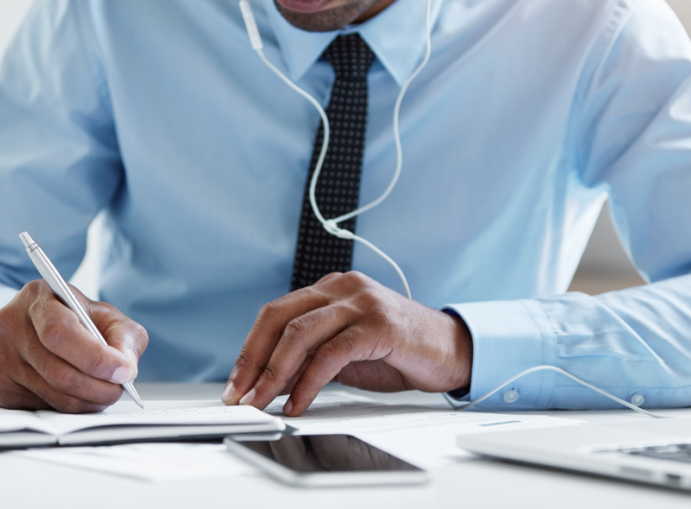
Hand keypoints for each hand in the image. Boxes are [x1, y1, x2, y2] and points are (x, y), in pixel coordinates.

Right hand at [0, 279, 147, 412]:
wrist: (34, 330)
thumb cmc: (75, 321)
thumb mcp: (105, 316)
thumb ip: (123, 337)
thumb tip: (125, 368)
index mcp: (38, 297)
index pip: (61, 332)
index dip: (95, 357)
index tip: (123, 371)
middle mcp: (11, 325)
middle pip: (58, 370)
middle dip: (97, 386)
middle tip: (119, 389)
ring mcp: (0, 357)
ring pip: (53, 394)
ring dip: (88, 401)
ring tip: (105, 393)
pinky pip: (42, 407)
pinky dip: (70, 408)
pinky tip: (80, 395)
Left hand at [221, 271, 472, 415]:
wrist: (453, 351)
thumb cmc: (400, 351)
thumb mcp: (346, 354)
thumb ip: (311, 358)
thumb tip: (269, 382)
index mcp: (333, 287)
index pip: (276, 313)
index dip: (250, 348)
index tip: (237, 382)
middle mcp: (344, 286)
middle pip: (280, 317)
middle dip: (253, 359)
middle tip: (240, 394)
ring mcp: (362, 301)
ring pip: (300, 333)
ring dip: (274, 373)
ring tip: (262, 402)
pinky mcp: (379, 324)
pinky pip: (331, 353)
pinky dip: (308, 382)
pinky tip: (298, 403)